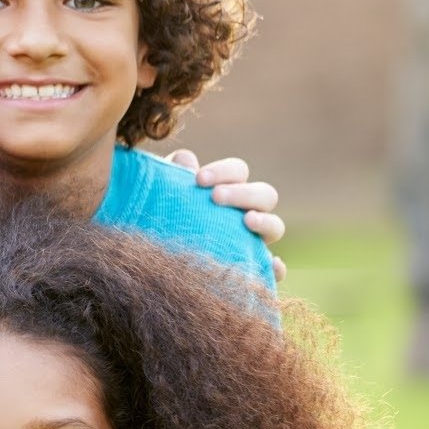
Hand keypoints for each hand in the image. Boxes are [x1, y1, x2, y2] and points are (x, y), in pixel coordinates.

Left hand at [167, 150, 285, 280]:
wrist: (153, 256)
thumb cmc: (161, 215)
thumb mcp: (162, 194)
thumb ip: (174, 175)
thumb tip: (186, 160)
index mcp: (228, 188)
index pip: (238, 171)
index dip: (223, 171)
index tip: (198, 179)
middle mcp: (246, 211)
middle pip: (265, 194)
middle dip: (243, 193)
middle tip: (216, 197)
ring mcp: (253, 240)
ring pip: (275, 226)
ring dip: (265, 221)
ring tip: (247, 220)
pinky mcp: (250, 267)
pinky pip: (271, 268)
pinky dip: (275, 266)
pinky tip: (270, 264)